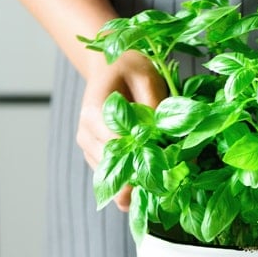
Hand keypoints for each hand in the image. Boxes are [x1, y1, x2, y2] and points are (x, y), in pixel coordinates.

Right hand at [77, 51, 167, 210]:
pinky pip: (113, 177)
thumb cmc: (128, 67)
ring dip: (138, 186)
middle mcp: (86, 134)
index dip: (145, 159)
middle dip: (143, 179)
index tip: (170, 169)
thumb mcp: (146, 76)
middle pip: (114, 168)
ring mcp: (89, 147)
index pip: (119, 147)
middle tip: (171, 189)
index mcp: (94, 114)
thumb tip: (167, 137)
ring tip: (166, 190)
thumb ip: (154, 105)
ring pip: (112, 178)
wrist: (108, 66)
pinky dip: (132, 184)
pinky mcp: (96, 155)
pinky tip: (154, 188)